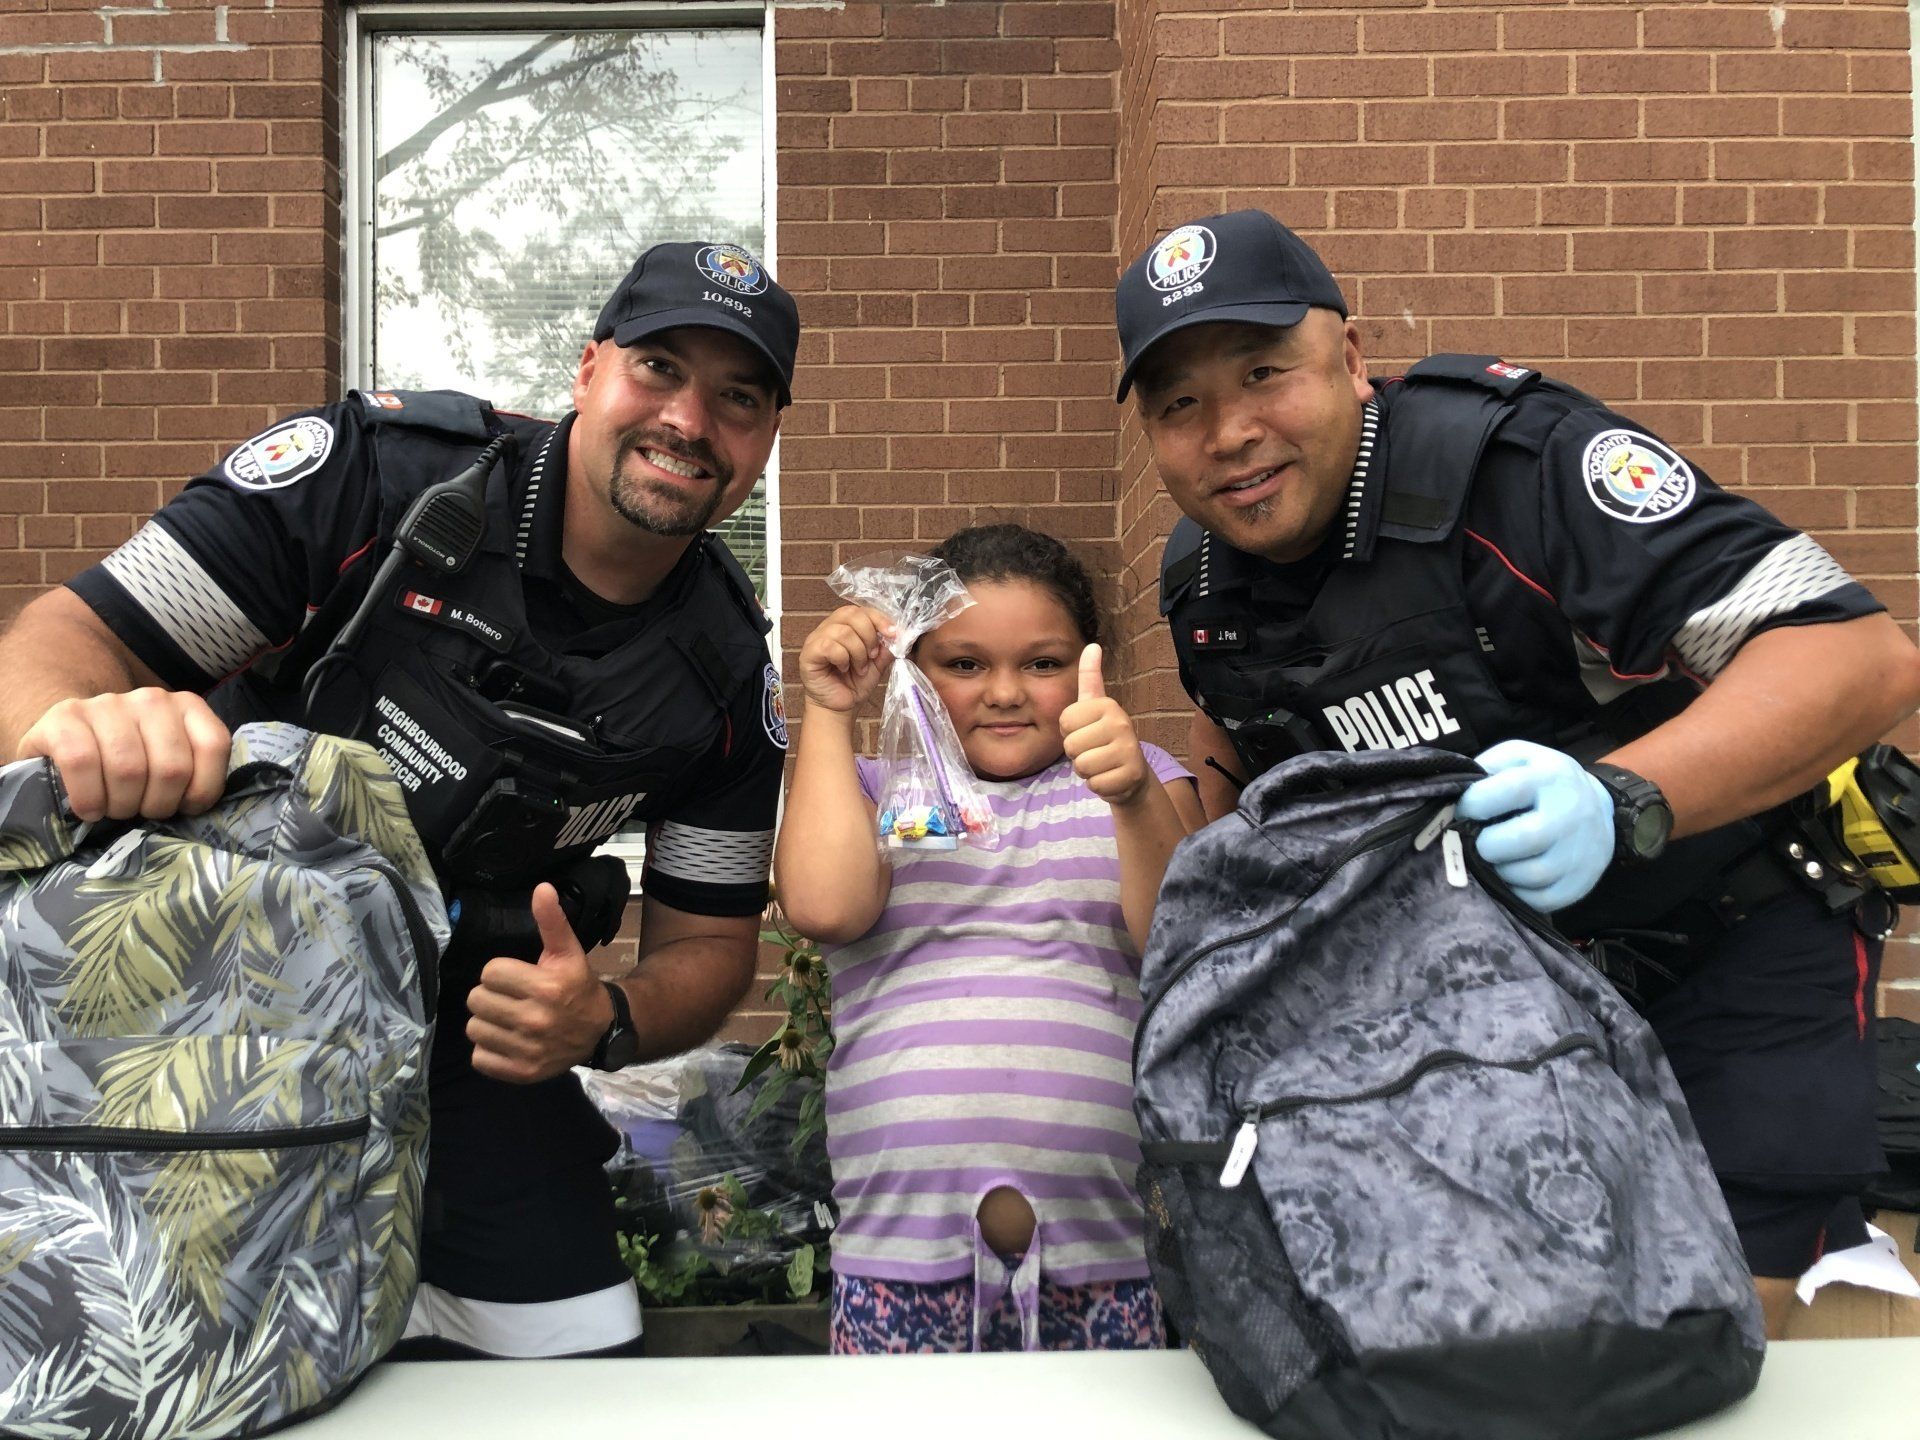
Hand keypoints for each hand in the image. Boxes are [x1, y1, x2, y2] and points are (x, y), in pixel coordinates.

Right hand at [17, 688, 230, 821]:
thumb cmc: (129, 760)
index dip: (202, 789)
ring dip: (123, 806)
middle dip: (158, 805)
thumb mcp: (170, 760)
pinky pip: (82, 763)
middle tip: (142, 812)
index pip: (213, 746)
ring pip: (128, 769)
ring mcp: (106, 704)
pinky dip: (88, 798)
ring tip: (115, 809)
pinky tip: (90, 810)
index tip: (184, 807)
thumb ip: (192, 772)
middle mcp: (151, 699)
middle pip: (171, 768)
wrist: (68, 736)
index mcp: (187, 706)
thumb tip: (198, 808)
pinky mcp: (64, 716)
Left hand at [467, 883, 617, 1082]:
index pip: (490, 972)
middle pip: (477, 1000)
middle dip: (491, 996)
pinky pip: (480, 1058)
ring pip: (475, 1028)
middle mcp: (536, 1020)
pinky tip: (507, 1040)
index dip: (501, 972)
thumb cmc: (578, 987)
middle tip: (511, 998)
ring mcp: (528, 1049)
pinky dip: (489, 1050)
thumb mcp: (568, 952)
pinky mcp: (521, 1072)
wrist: (600, 1032)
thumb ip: (552, 921)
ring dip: (487, 1022)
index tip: (517, 977)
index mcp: (546, 987)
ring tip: (507, 1019)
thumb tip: (542, 888)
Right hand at [797, 604, 894, 712]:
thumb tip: (898, 635)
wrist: (840, 707)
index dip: (879, 619)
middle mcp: (828, 628)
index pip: (861, 610)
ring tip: (859, 668)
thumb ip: (886, 648)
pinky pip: (829, 646)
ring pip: (843, 632)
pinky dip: (843, 659)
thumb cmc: (854, 684)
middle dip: (869, 636)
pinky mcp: (808, 653)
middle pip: (851, 615)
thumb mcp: (877, 664)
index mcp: (844, 626)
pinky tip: (843, 669)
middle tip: (872, 656)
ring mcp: (816, 639)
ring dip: (858, 652)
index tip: (893, 634)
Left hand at [1060, 643, 1150, 808]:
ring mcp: (1128, 748)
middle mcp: (1121, 722)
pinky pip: (1095, 784)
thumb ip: (1090, 677)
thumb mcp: (1095, 707)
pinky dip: (1098, 785)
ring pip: (1082, 766)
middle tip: (1095, 751)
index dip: (1070, 732)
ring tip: (1102, 763)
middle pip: (1071, 746)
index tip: (1087, 731)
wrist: (1132, 774)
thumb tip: (1092, 644)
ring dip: (1087, 771)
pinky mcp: (1131, 774)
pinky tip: (1110, 777)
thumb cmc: (1104, 738)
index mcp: (1107, 705)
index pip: (1064, 722)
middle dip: (1077, 754)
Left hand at [1455, 740, 1613, 912]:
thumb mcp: (1518, 758)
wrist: (1595, 804)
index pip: (1510, 790)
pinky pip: (1543, 900)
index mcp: (1552, 777)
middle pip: (1524, 839)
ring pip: (1532, 874)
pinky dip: (1519, 892)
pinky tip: (1514, 875)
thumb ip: (1487, 767)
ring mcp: (1582, 850)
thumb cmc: (1541, 781)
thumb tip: (1456, 794)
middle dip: (1488, 844)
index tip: (1463, 811)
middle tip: (1481, 841)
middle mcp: (1572, 813)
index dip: (1475, 804)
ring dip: (1502, 870)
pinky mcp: (1583, 881)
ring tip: (1498, 858)